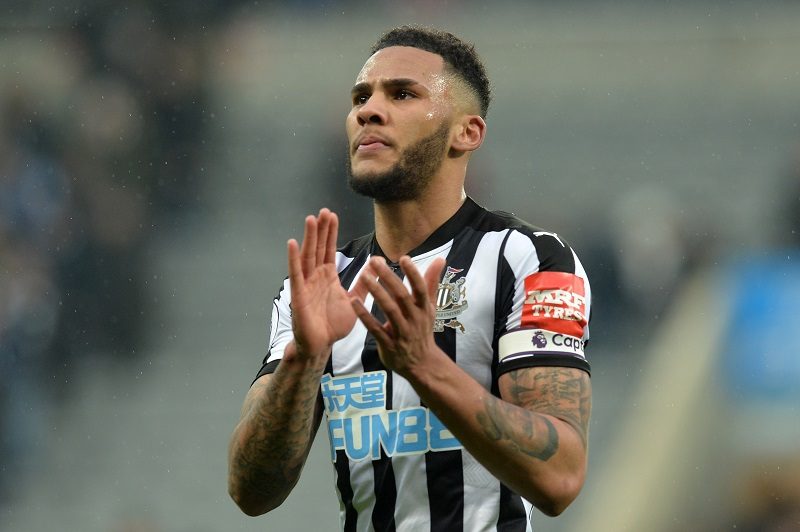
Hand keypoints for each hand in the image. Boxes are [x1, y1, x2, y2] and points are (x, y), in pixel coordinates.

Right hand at [287, 209, 357, 362]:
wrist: (322, 345)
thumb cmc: (334, 325)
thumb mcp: (354, 301)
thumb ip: (363, 284)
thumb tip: (375, 267)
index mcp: (328, 277)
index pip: (329, 249)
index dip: (330, 232)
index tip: (332, 215)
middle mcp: (316, 277)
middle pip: (317, 248)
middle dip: (321, 229)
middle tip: (323, 210)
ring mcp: (306, 284)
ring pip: (307, 256)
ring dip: (308, 237)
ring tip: (310, 219)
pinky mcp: (298, 295)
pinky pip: (296, 274)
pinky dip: (293, 259)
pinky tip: (292, 243)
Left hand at [350, 255, 445, 377]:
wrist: (422, 364)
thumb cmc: (422, 329)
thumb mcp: (430, 307)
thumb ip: (431, 282)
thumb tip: (440, 259)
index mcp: (424, 309)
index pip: (420, 289)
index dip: (413, 273)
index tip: (404, 258)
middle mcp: (414, 320)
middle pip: (402, 296)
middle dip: (388, 277)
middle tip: (374, 260)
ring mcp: (402, 333)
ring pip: (389, 310)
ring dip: (376, 292)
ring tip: (363, 276)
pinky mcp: (389, 345)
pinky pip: (375, 329)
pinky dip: (364, 316)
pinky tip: (354, 302)